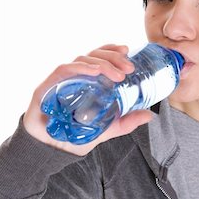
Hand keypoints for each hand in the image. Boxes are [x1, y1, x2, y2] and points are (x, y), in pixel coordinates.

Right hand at [23, 44, 152, 155]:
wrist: (52, 149)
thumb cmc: (76, 135)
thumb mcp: (107, 128)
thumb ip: (126, 122)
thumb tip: (149, 115)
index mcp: (87, 80)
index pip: (99, 57)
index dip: (112, 50)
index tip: (128, 51)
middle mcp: (76, 76)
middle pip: (94, 55)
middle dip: (113, 57)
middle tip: (129, 68)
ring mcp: (63, 79)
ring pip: (82, 59)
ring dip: (101, 63)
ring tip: (117, 74)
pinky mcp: (49, 86)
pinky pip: (65, 69)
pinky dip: (81, 68)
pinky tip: (94, 72)